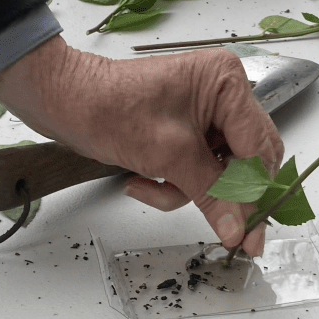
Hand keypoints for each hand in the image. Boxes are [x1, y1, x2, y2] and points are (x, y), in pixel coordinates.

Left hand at [0, 36, 283, 255]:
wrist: (61, 100)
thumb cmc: (106, 107)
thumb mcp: (167, 155)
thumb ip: (211, 192)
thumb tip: (239, 228)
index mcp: (227, 82)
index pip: (257, 148)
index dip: (255, 194)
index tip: (252, 235)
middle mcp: (222, 93)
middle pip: (246, 160)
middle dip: (222, 192)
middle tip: (223, 229)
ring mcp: (203, 112)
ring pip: (220, 171)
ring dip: (187, 189)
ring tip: (151, 185)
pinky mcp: (184, 130)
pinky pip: (197, 169)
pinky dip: (172, 184)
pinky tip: (142, 179)